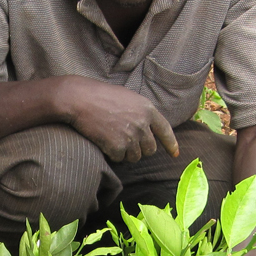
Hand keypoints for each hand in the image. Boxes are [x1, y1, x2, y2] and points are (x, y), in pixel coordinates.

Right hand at [58, 77, 178, 162]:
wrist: (80, 100)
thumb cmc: (100, 96)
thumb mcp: (128, 98)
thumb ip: (141, 112)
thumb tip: (148, 128)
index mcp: (148, 109)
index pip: (165, 130)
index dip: (171, 144)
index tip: (175, 154)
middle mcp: (143, 124)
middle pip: (150, 149)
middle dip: (140, 149)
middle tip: (125, 142)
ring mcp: (131, 136)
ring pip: (135, 157)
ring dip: (125, 153)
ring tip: (112, 138)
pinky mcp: (118, 147)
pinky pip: (119, 159)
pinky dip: (112, 154)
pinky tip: (103, 141)